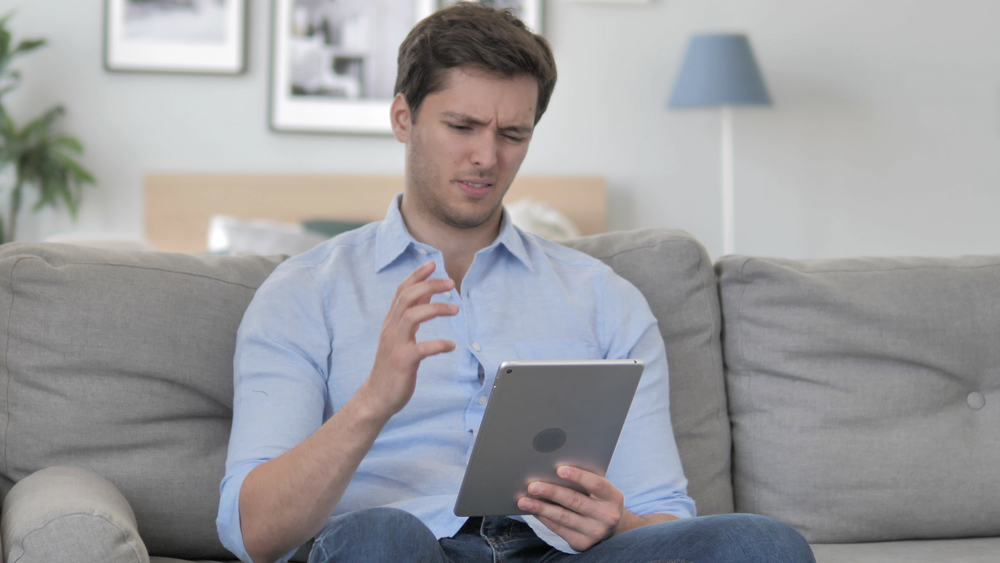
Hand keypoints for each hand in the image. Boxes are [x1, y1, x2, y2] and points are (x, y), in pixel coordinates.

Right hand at [360, 261, 457, 418]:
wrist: (377, 396)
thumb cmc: (392, 365)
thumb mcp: (401, 335)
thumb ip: (412, 314)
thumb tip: (427, 292)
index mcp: (392, 321)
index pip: (402, 290)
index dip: (417, 275)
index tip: (433, 263)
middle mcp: (391, 329)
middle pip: (407, 297)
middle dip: (429, 285)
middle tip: (451, 283)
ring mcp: (396, 344)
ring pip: (412, 316)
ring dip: (436, 308)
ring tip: (456, 309)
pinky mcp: (403, 361)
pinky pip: (422, 349)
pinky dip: (438, 345)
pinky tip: (450, 346)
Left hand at [517, 466, 629, 551]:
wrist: (611, 529)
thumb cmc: (600, 500)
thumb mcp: (601, 490)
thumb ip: (585, 480)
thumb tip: (553, 468)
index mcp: (613, 497)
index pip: (596, 484)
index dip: (578, 476)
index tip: (559, 469)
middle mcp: (606, 516)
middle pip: (575, 501)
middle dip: (552, 492)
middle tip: (532, 486)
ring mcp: (594, 532)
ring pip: (563, 517)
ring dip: (541, 507)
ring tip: (523, 500)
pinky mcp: (581, 543)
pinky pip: (559, 529)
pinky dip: (544, 518)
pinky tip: (533, 510)